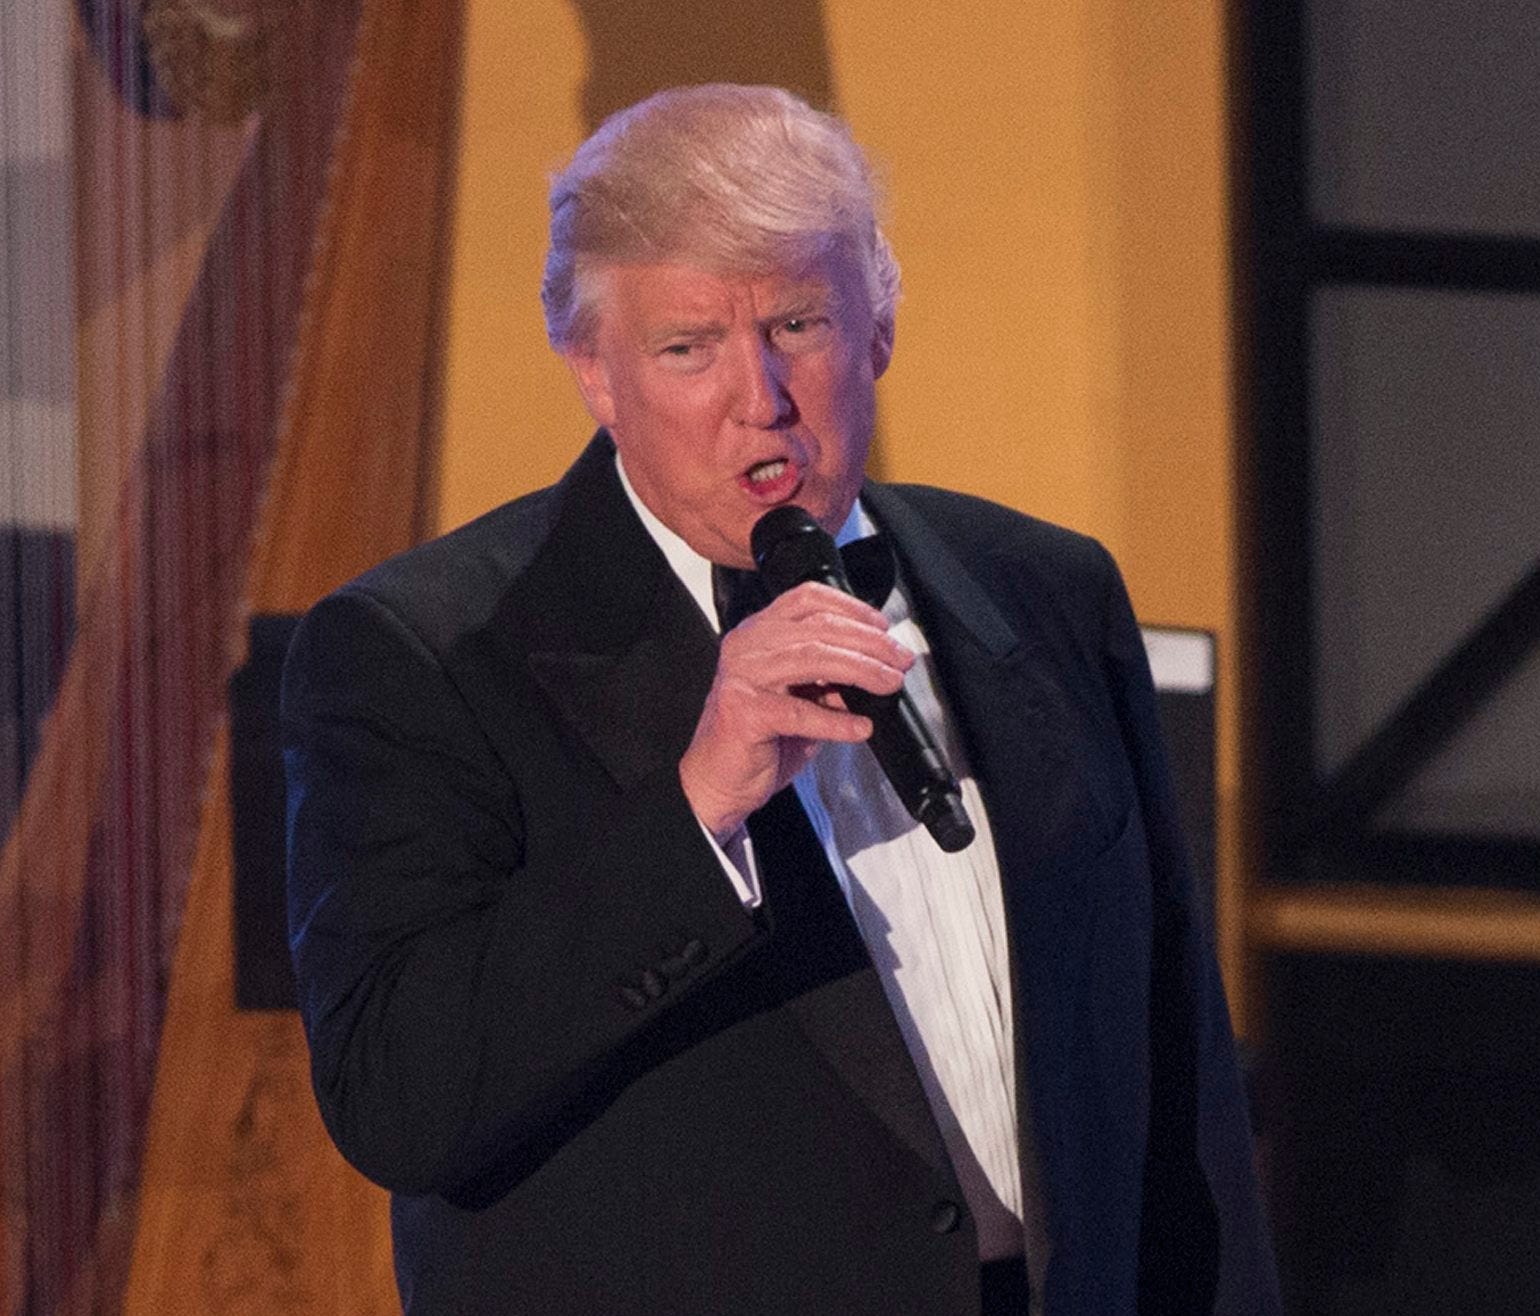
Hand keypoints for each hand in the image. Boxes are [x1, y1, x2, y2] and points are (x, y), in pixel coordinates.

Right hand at [679, 582, 913, 838]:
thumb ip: (829, 678)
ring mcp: (742, 677)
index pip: (807, 600)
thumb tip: (877, 668)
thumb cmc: (757, 739)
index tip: (883, 627)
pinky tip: (861, 728)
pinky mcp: (744, 712)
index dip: (851, 608)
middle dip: (870, 642)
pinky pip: (801, 712)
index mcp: (757, 633)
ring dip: (861, 670)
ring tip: (889, 683)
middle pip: (818, 628)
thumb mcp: (799, 697)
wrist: (717, 781)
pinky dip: (837, 721)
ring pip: (813, 658)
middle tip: (900, 660)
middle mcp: (746, 646)